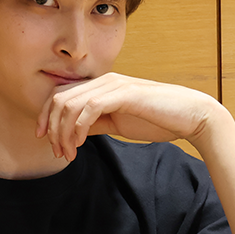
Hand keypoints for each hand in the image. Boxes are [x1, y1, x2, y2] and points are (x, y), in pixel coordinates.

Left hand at [35, 72, 219, 160]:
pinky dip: (79, 127)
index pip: (61, 95)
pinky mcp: (123, 93)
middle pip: (59, 99)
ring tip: (69, 153)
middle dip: (52, 128)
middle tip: (57, 151)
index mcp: (101, 86)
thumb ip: (97, 123)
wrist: (189, 116)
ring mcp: (113, 85)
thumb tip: (75, 132)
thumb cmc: (157, 119)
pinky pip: (89, 108)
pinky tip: (81, 143)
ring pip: (70, 104)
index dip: (46, 117)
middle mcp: (104, 80)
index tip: (45, 139)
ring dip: (64, 132)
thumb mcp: (118, 123)